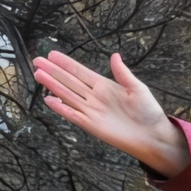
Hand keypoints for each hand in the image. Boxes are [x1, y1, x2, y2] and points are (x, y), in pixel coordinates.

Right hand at [31, 51, 190, 177]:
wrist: (153, 136)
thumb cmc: (148, 113)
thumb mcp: (138, 88)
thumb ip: (123, 73)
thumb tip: (115, 55)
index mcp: (105, 86)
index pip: (81, 72)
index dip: (66, 63)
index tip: (53, 54)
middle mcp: (95, 97)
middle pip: (69, 81)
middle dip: (53, 71)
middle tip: (37, 60)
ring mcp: (91, 111)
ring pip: (67, 95)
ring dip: (53, 85)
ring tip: (38, 74)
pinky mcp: (91, 125)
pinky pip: (72, 115)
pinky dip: (60, 108)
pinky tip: (49, 100)